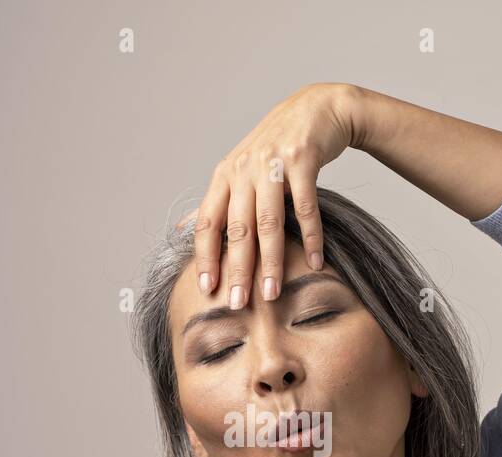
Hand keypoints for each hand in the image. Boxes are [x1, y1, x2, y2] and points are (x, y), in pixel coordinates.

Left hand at [190, 82, 364, 309]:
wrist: (318, 108)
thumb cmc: (277, 147)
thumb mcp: (240, 168)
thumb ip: (216, 201)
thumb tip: (183, 229)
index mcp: (225, 175)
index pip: (208, 222)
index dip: (205, 257)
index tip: (208, 289)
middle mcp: (244, 169)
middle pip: (237, 228)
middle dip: (237, 270)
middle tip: (238, 304)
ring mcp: (273, 164)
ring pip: (269, 222)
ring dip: (271, 261)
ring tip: (272, 293)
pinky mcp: (303, 160)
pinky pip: (306, 207)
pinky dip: (311, 237)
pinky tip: (314, 262)